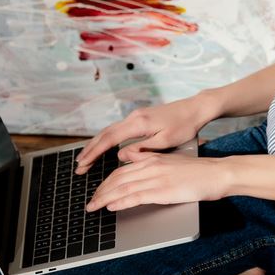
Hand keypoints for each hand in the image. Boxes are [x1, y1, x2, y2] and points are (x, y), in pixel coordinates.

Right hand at [75, 94, 215, 173]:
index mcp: (139, 123)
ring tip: (85, 159)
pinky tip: (103, 148)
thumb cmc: (184, 125)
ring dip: (96, 144)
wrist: (195, 108)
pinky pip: (117, 129)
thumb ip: (142, 149)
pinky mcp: (140, 117)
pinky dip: (106, 139)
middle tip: (79, 166)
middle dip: (90, 150)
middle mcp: (134, 117)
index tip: (83, 164)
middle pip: (105, 134)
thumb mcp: (165, 141)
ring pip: (109, 130)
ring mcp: (136, 116)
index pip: (109, 139)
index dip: (95, 152)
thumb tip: (121, 156)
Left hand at [85, 152, 229, 210]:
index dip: (106, 182)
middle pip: (117, 178)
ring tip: (93, 207)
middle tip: (90, 202)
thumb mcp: (171, 162)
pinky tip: (111, 207)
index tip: (97, 191)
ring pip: (122, 188)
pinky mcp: (162, 190)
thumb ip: (152, 163)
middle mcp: (151, 166)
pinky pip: (135, 196)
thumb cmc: (198, 171)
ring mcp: (156, 178)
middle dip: (100, 191)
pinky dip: (120, 202)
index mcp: (153, 159)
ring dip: (104, 198)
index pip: (121, 170)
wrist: (217, 173)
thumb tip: (134, 165)